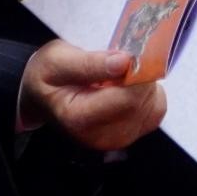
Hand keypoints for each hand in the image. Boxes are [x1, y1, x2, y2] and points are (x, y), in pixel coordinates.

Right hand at [17, 40, 165, 152]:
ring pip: (153, 106)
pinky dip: (148, 95)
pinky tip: (126, 88)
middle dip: (138, 77)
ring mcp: (116, 140)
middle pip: (143, 103)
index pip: (128, 97)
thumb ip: (90, 63)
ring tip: (117, 78)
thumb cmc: (46, 76)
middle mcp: (100, 136)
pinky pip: (155, 110)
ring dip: (143, 85)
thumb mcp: (57, 60)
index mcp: (79, 118)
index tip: (124, 55)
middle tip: (118, 63)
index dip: (134, 72)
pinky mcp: (129, 136)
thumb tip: (124, 62)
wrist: (41, 96)